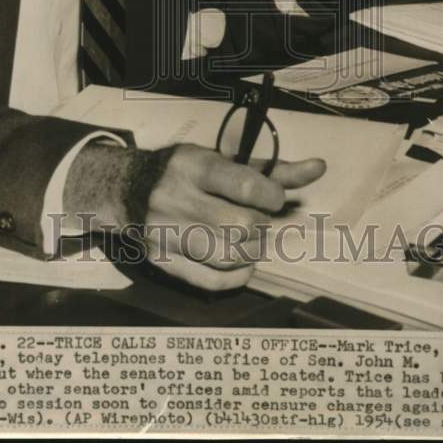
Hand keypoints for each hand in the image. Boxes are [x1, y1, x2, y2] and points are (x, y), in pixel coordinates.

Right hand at [64, 143, 325, 290]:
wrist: (123, 188)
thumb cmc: (183, 171)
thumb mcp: (220, 160)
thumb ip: (271, 170)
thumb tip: (319, 167)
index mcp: (194, 165)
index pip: (247, 187)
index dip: (273, 198)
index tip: (271, 198)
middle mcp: (176, 197)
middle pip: (242, 226)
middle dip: (260, 227)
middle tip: (256, 220)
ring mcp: (166, 232)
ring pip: (228, 257)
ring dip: (251, 252)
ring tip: (247, 239)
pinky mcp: (161, 261)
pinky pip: (211, 282)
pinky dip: (236, 277)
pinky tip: (240, 263)